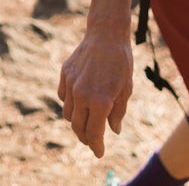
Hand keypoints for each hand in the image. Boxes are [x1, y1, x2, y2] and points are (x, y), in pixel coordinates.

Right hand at [57, 30, 133, 157]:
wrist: (106, 34)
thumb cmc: (121, 62)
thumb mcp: (126, 89)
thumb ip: (118, 112)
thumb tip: (114, 130)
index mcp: (100, 101)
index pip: (95, 133)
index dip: (97, 146)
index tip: (100, 153)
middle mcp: (82, 95)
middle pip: (78, 127)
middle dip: (86, 138)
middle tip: (92, 142)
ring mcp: (71, 84)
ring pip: (68, 114)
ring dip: (76, 122)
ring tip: (86, 122)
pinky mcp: (64, 74)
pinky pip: (63, 96)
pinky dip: (70, 104)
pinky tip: (79, 102)